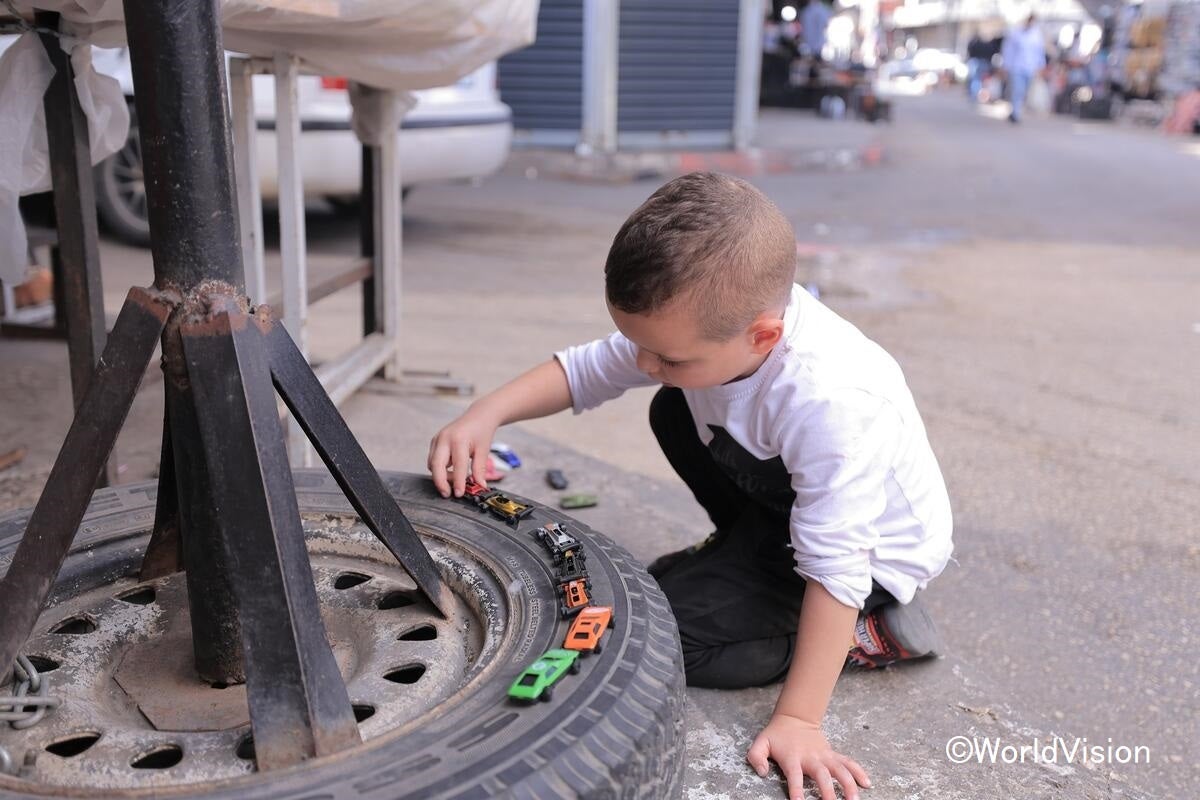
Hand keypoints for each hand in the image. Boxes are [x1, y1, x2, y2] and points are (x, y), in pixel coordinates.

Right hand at [427, 408, 498, 497]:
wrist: (478, 416)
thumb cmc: (481, 432)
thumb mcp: (483, 451)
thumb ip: (479, 470)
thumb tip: (480, 487)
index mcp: (459, 440)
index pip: (457, 466)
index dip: (458, 482)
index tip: (459, 494)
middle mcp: (444, 438)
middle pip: (436, 465)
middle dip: (440, 482)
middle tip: (448, 494)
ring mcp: (437, 439)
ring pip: (432, 464)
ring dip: (441, 475)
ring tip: (456, 480)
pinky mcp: (435, 442)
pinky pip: (433, 460)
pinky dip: (440, 469)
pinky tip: (451, 471)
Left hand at [746, 714, 869, 799]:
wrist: (795, 718)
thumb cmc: (777, 736)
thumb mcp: (761, 743)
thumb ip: (756, 757)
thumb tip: (762, 772)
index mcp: (792, 757)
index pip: (794, 776)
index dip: (796, 790)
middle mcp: (811, 757)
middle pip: (822, 775)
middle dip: (828, 791)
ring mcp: (824, 756)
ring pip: (840, 769)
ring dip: (848, 784)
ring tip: (854, 799)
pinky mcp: (832, 755)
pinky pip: (849, 762)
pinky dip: (859, 772)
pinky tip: (867, 783)